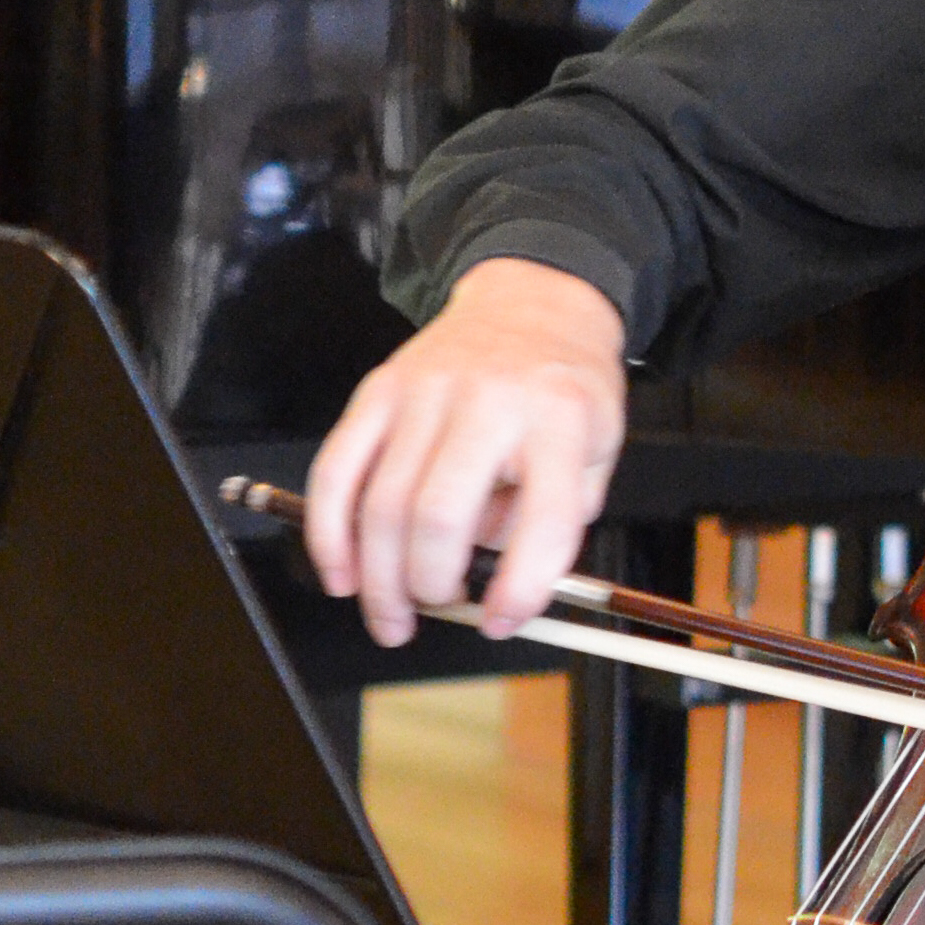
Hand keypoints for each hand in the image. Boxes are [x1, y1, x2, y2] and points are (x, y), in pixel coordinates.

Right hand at [304, 258, 628, 649]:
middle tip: (436, 612)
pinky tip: (342, 575)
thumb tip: (495, 588)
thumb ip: (556, 520)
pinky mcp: (377, 391)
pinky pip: (336, 471)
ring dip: (378, 579)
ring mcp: (423, 392)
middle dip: (430, 587)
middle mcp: (487, 401)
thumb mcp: (595, 451)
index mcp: (559, 419)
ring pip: (379, 504)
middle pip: (437, 516)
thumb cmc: (562, 388)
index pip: (543, 519)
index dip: (521, 588)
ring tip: (391, 617)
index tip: (501, 621)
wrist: (530, 303)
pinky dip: (329, 534)